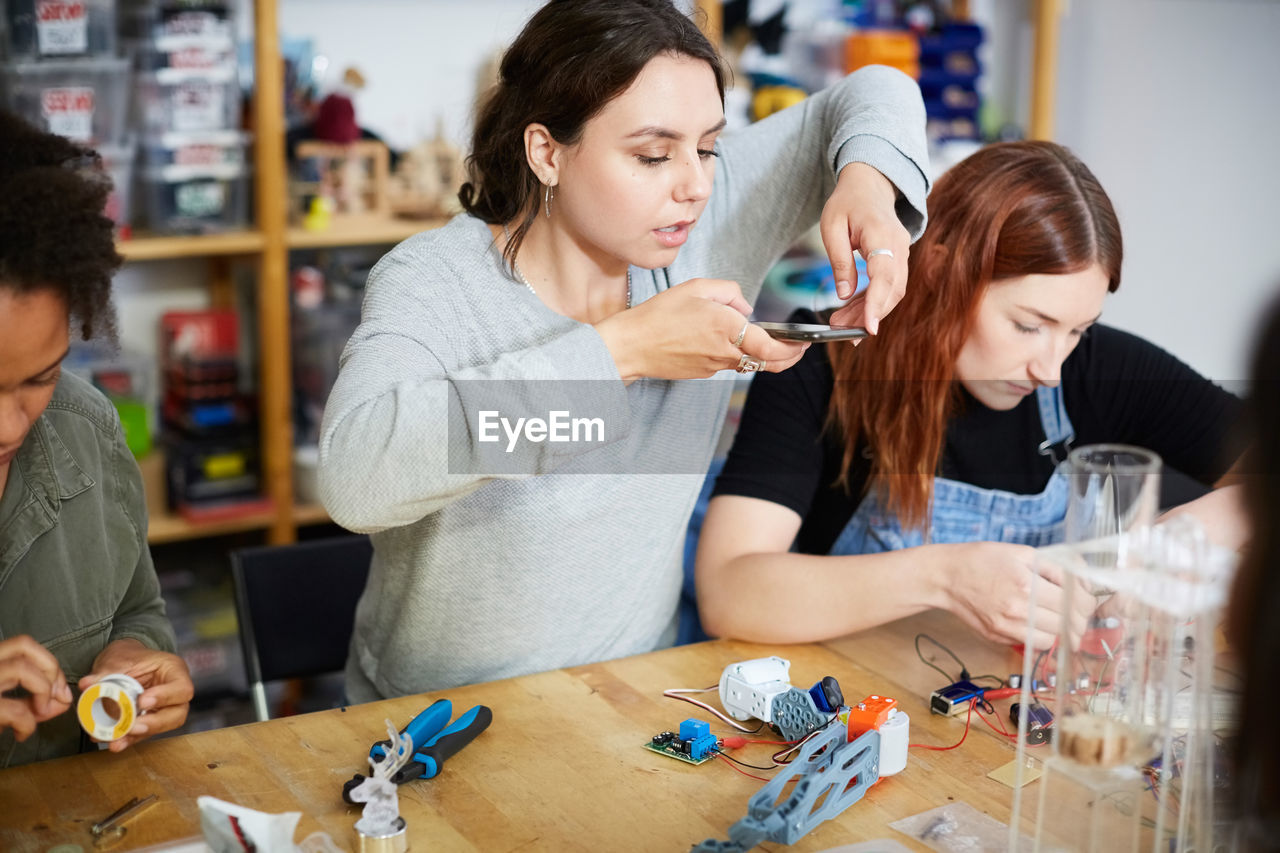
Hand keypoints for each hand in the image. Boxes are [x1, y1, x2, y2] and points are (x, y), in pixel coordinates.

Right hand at [0, 635, 72, 741]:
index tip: (59, 687)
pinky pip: (13, 709)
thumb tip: (62, 700)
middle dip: (51, 668)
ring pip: (20, 669)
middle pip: (24, 645)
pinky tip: (21, 733)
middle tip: (57, 696)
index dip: (48, 662)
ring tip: (38, 713)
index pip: (22, 644)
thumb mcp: (3, 708)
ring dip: (41, 690)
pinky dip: (27, 724)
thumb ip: (31, 702)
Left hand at [79, 639, 193, 751]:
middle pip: (177, 714)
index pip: (182, 688)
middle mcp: (174, 693)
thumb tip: (86, 684)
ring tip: (117, 740)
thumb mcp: (118, 659)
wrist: (123, 664)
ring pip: (162, 728)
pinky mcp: (150, 721)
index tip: (142, 701)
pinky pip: (143, 734)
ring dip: (139, 736)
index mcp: (174, 671)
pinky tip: (113, 741)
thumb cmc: (128, 656)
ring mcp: (164, 709)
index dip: (165, 697)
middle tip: (133, 726)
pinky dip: (128, 739)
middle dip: (155, 723)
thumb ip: (105, 672)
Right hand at [595, 278, 807, 380]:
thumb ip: (729, 292)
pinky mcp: (704, 373)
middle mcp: (725, 352)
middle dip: (788, 358)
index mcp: (727, 328)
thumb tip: (744, 307)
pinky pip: (729, 364)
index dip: (794, 349)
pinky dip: (737, 354)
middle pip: (768, 364)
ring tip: (766, 340)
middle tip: (798, 348)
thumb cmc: (658, 315)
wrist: (630, 347)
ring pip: (749, 363)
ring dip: (763, 355)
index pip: (773, 348)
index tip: (804, 342)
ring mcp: (715, 366)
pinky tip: (729, 341)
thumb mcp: (696, 288)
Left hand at [820, 163, 910, 334]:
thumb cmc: (847, 202)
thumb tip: (844, 295)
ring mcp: (901, 252)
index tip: (868, 329)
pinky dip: (872, 302)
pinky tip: (852, 312)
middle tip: (840, 330)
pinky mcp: (897, 259)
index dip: (877, 304)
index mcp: (880, 233)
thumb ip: (839, 261)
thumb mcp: (832, 226)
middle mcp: (898, 245)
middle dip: (869, 314)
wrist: (869, 184)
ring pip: (892, 291)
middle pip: (891, 289)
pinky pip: (888, 285)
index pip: (883, 275)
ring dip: (869, 311)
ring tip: (841, 323)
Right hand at [939, 542, 1093, 649]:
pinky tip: (1039, 623)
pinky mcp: (999, 638)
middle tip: (1078, 609)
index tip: (1086, 597)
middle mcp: (1018, 610)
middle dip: (1080, 618)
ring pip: (1054, 640)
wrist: (946, 577)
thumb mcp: (1022, 552)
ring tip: (1059, 617)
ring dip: (1063, 630)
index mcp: (1026, 584)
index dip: (1087, 601)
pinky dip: (1043, 637)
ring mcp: (1007, 628)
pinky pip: (1033, 645)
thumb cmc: (982, 559)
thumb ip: (1057, 565)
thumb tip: (1084, 580)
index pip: (1074, 603)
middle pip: (1068, 625)